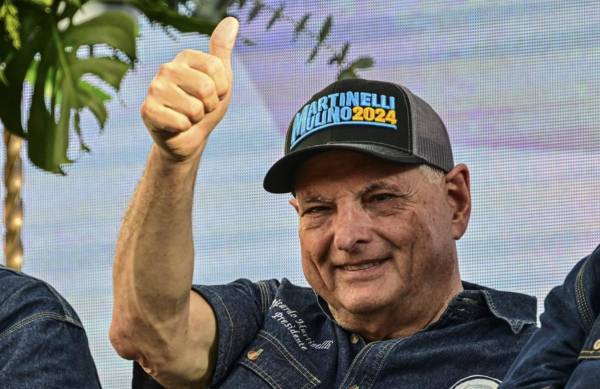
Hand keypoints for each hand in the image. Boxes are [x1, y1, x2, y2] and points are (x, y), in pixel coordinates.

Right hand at [141, 17, 238, 161]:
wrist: (188, 138)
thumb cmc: (205, 106)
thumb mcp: (220, 79)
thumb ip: (222, 51)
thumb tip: (232, 20)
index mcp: (185, 57)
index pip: (216, 68)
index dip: (222, 89)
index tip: (214, 94)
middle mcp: (167, 68)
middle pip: (206, 88)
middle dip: (210, 106)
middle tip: (200, 109)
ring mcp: (154, 89)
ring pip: (194, 108)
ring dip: (197, 119)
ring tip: (188, 117)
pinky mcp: (147, 110)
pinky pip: (180, 122)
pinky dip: (184, 129)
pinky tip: (176, 126)